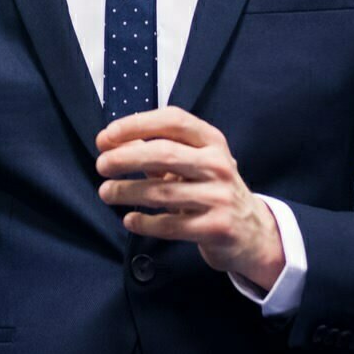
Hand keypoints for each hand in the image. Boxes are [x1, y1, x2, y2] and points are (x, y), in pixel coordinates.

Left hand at [95, 107, 284, 289]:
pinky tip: (130, 220)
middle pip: (164, 153)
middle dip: (125, 158)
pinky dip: (144, 222)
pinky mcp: (216, 227)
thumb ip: (158, 151)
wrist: (252, 232)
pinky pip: (170, 225)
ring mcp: (219, 196)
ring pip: (162, 192)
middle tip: (101, 165)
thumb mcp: (195, 163)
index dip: (136, 124)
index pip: (173, 121)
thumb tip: (113, 143)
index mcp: (212, 141)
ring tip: (106, 193)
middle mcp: (218, 164)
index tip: (107, 136)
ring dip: (127, 192)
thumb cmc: (212, 189)